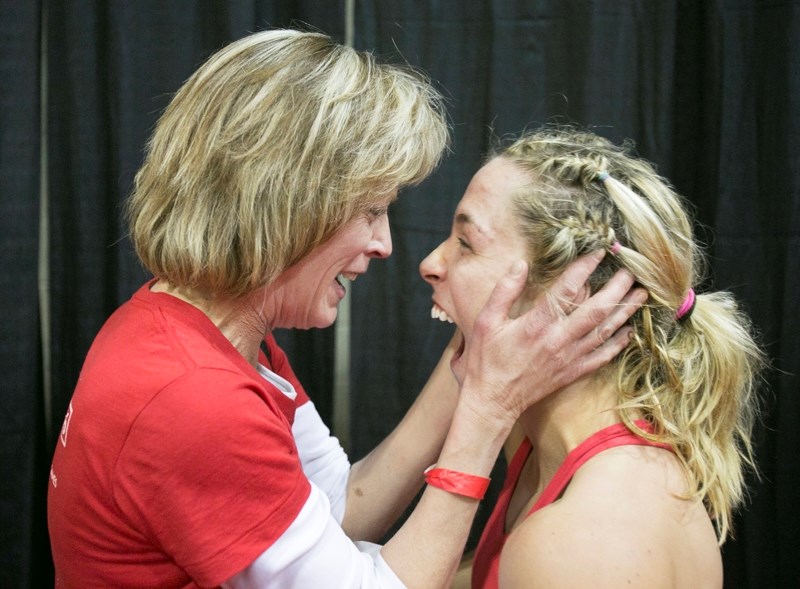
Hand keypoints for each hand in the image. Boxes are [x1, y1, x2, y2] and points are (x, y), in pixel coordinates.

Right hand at [458, 251, 645, 420]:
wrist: (492, 400)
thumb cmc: (486, 360)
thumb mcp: (486, 321)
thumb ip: (504, 291)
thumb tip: (520, 264)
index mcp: (536, 324)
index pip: (567, 289)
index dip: (585, 268)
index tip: (599, 252)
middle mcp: (558, 340)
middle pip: (597, 310)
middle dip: (617, 288)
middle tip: (632, 270)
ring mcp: (569, 358)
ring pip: (605, 331)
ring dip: (625, 311)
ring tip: (641, 294)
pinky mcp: (573, 372)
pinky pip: (602, 356)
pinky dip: (618, 343)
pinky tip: (628, 331)